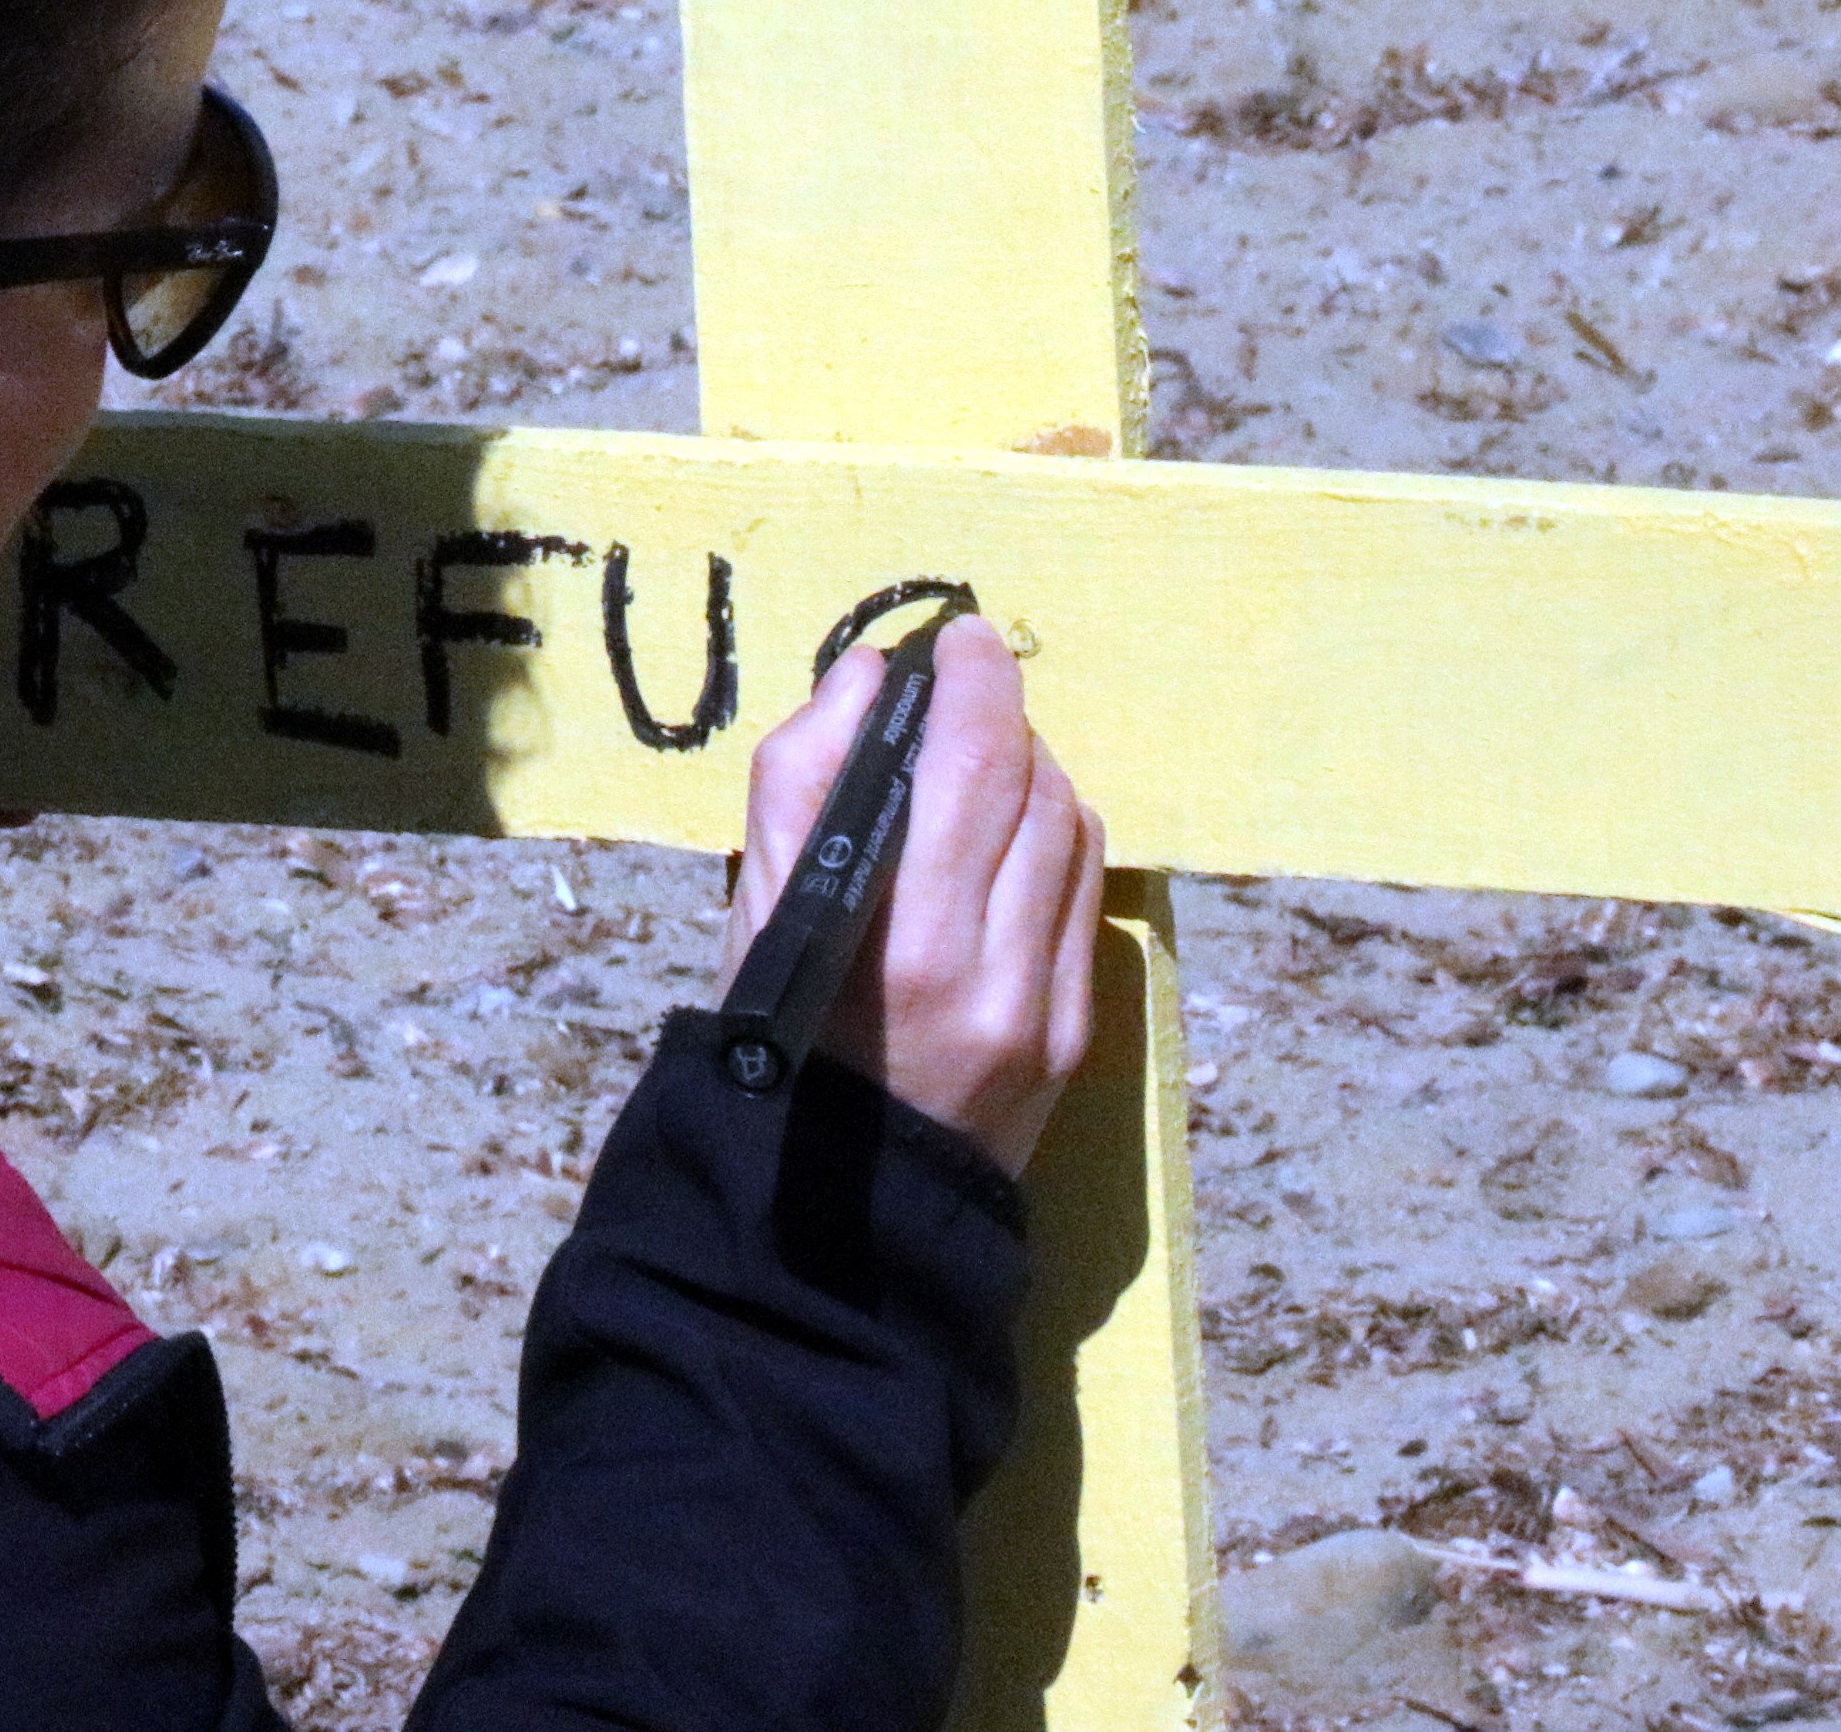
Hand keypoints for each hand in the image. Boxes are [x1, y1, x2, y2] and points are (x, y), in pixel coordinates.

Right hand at [722, 617, 1104, 1174]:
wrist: (838, 1202)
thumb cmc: (772, 1037)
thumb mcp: (755, 910)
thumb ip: (800, 778)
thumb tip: (870, 677)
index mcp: (899, 939)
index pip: (971, 767)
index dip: (977, 685)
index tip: (963, 639)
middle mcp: (989, 971)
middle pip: (1033, 789)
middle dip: (1006, 715)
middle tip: (970, 681)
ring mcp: (1045, 1006)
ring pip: (1075, 834)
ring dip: (1037, 773)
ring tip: (986, 761)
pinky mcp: (1077, 1031)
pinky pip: (1086, 895)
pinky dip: (1056, 838)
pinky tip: (1013, 836)